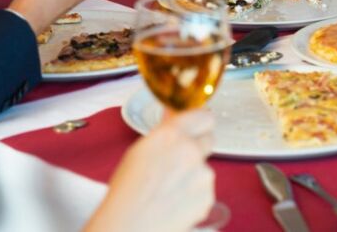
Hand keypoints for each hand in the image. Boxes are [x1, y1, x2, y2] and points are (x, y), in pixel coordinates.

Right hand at [84, 110, 214, 231]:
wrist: (130, 225)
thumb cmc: (127, 192)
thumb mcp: (139, 151)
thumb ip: (164, 131)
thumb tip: (173, 114)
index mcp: (171, 135)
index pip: (203, 116)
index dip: (199, 122)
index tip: (196, 126)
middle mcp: (190, 151)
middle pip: (209, 139)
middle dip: (198, 146)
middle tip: (180, 159)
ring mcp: (202, 174)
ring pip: (205, 166)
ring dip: (194, 174)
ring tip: (170, 187)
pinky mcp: (208, 197)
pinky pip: (205, 189)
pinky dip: (194, 194)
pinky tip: (176, 200)